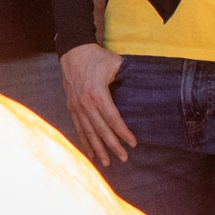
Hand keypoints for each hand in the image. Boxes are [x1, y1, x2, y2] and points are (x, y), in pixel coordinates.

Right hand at [59, 42, 135, 166]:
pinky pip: (78, 128)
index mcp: (97, 94)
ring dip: (98, 149)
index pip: (113, 119)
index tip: (133, 143)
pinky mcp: (71, 107)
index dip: (123, 133)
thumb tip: (144, 85)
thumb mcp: (115, 64)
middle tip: (123, 158)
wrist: (73, 51)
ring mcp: (76, 106)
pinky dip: (84, 142)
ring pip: (88, 133)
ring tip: (106, 163)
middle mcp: (85, 104)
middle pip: (101, 130)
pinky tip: (90, 153)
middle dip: (112, 146)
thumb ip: (127, 76)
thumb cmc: (96, 57)